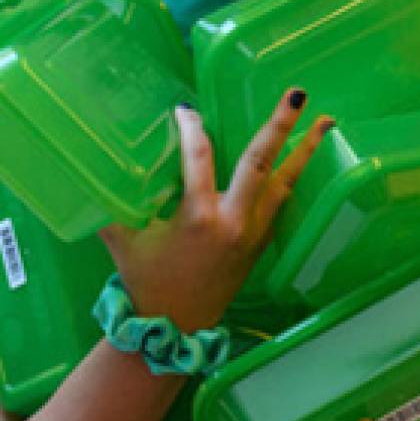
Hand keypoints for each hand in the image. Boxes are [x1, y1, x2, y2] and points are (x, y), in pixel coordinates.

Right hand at [99, 89, 332, 331]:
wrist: (176, 326)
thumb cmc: (146, 280)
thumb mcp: (124, 239)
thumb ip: (113, 204)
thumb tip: (93, 171)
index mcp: (198, 217)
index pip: (198, 158)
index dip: (191, 129)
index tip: (185, 110)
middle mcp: (233, 222)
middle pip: (261, 163)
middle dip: (279, 127)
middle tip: (296, 95)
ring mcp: (252, 233)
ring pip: (284, 183)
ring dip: (305, 151)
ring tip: (326, 120)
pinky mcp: (260, 244)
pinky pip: (281, 203)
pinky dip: (292, 178)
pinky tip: (303, 159)